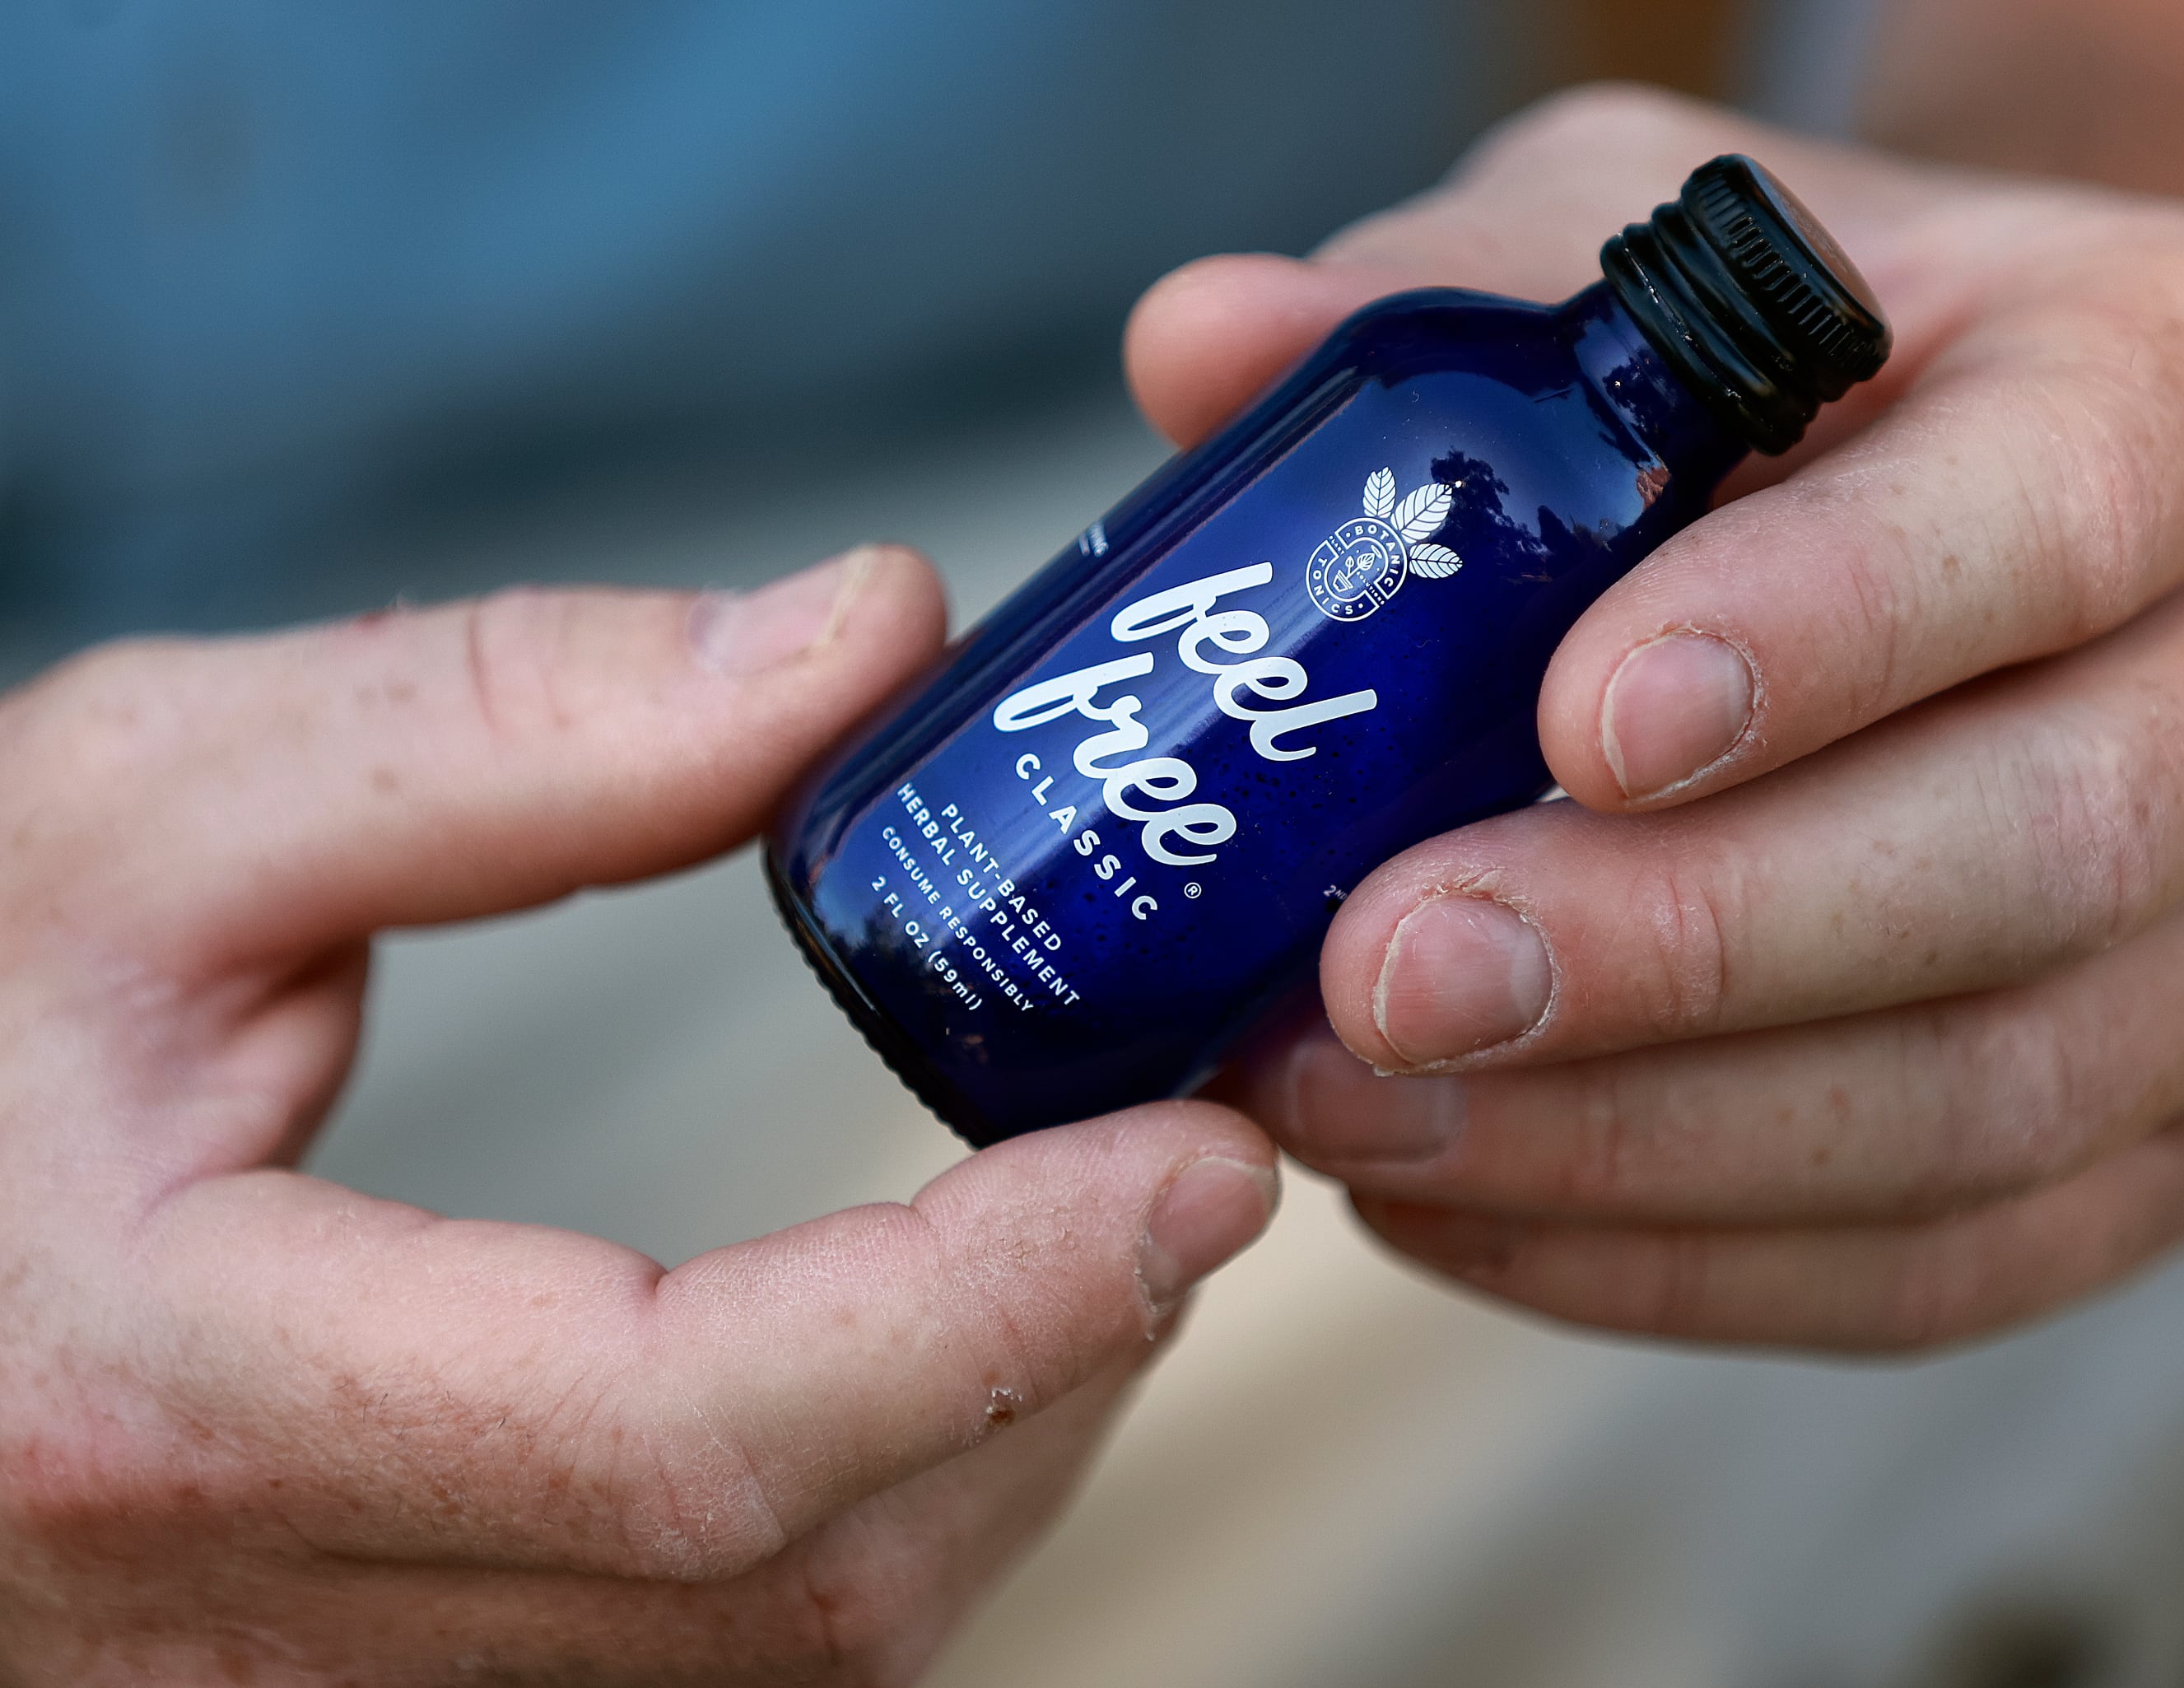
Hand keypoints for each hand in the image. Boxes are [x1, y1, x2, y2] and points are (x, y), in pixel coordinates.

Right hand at [0, 548, 1278, 1680]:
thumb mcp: (141, 805)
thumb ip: (505, 725)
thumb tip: (862, 648)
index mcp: (176, 1404)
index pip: (688, 1439)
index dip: (995, 1304)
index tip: (1199, 1157)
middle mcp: (262, 1633)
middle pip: (799, 1584)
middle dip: (1053, 1368)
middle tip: (1187, 1156)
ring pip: (792, 1654)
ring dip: (1002, 1440)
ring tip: (1093, 1226)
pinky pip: (725, 1662)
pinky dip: (893, 1498)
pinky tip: (939, 1346)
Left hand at [1130, 87, 2183, 1348]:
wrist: (2004, 524)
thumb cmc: (1824, 379)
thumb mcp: (1660, 254)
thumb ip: (1459, 299)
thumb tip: (1201, 351)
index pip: (2055, 513)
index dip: (1826, 630)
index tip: (1573, 727)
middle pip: (2039, 850)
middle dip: (1687, 946)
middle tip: (1393, 977)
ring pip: (1993, 1102)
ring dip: (1646, 1141)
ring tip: (1368, 1114)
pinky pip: (1954, 1260)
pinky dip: (1688, 1264)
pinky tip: (1464, 1210)